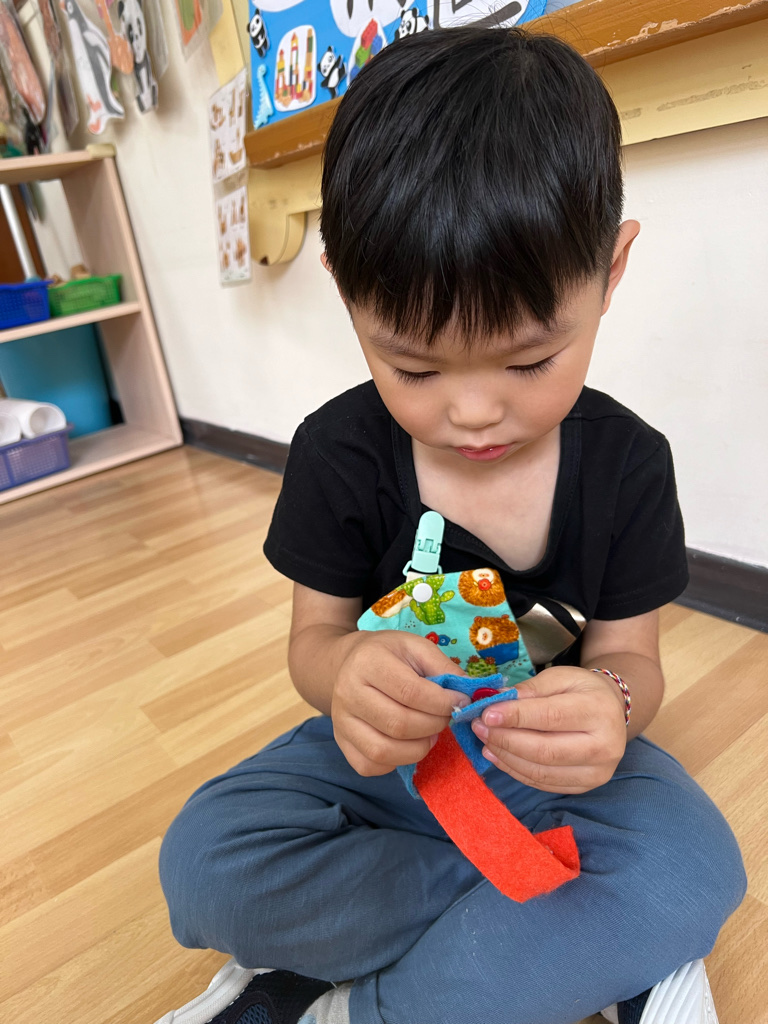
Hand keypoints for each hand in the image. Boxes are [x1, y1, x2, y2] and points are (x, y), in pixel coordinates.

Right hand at [331, 630, 468, 776]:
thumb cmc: (388, 654)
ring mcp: (341, 721)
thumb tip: (470, 694)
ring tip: (430, 734)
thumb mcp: (416, 647)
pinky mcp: (341, 742)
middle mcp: (348, 693)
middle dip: (434, 725)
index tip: (460, 702)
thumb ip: (444, 667)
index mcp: (368, 662)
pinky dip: (396, 762)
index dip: (442, 703)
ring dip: (418, 749)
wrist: (347, 663)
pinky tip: (408, 744)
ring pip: (383, 751)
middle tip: (445, 718)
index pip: (411, 692)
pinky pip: (369, 765)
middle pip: (398, 724)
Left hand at [470, 665, 627, 792]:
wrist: (612, 712)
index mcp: (599, 712)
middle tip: (479, 727)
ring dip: (506, 757)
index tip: (486, 713)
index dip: (516, 717)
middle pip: (545, 751)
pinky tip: (498, 755)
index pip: (551, 717)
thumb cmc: (583, 691)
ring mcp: (596, 773)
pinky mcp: (584, 787)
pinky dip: (515, 770)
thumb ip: (530, 689)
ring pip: (541, 772)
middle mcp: (604, 747)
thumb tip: (496, 700)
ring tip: (485, 740)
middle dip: (506, 740)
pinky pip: (543, 784)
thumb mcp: (561, 677)